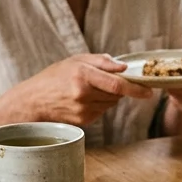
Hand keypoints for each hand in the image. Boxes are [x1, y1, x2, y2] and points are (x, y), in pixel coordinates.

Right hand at [0, 54, 151, 145]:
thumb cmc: (54, 77)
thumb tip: (124, 67)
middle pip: (117, 94)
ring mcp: (84, 110)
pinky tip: (82, 100)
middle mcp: (84, 95)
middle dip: (119, 88)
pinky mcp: (84, 121)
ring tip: (88, 89)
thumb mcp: (76, 60)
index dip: (137, 88)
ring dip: (108, 96)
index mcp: (82, 76)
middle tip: (105, 81)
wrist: (32, 102)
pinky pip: (102, 111)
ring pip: (111, 103)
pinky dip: (99, 105)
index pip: (118, 85)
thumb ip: (102, 62)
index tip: (149, 91)